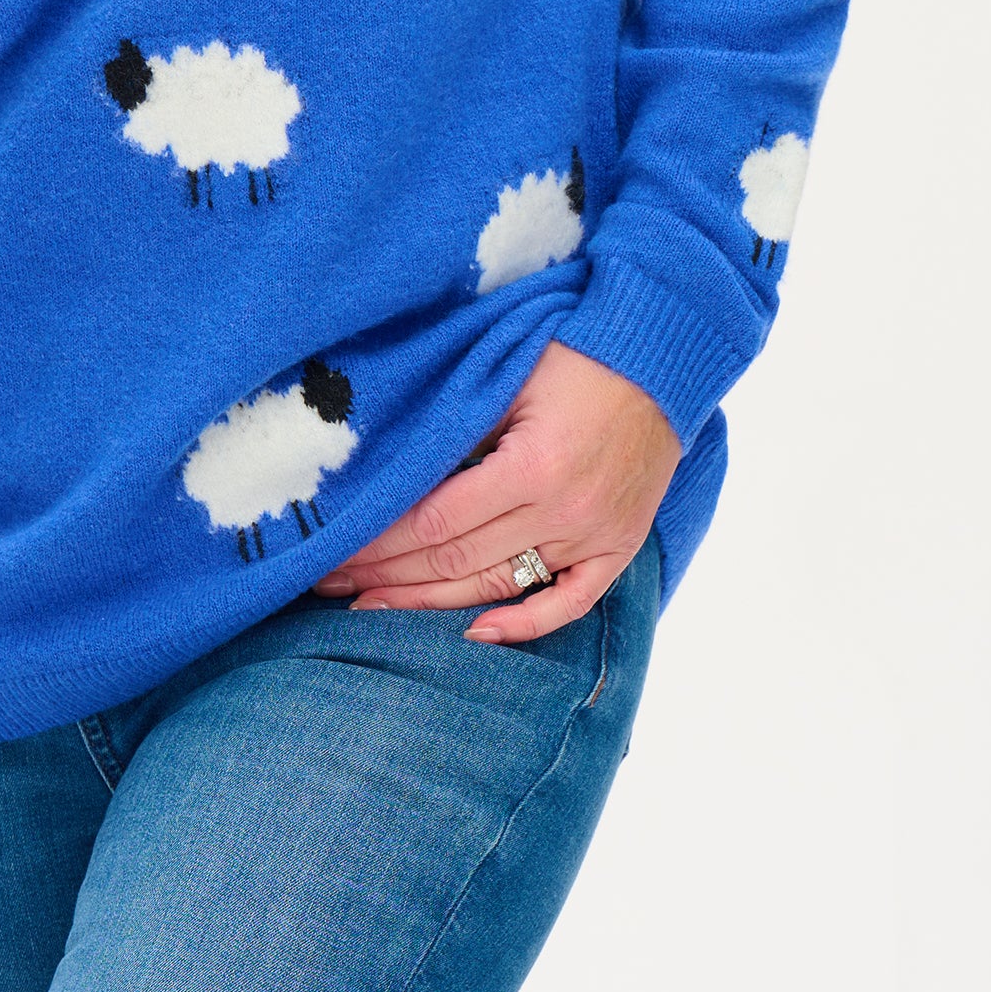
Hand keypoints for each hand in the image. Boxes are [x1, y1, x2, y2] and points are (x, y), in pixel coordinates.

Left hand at [312, 338, 678, 643]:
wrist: (661, 361)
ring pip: (497, 586)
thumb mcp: (505, 379)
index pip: (433, 522)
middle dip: (386, 577)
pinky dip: (523, 626)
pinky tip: (474, 635)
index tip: (332, 553)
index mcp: (532, 468)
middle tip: (330, 587)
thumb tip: (387, 480)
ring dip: (429, 604)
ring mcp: (594, 538)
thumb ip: (455, 432)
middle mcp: (564, 513)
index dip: (377, 544)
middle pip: (455, 561)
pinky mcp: (618, 549)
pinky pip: (569, 603)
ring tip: (371, 611)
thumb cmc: (573, 356)